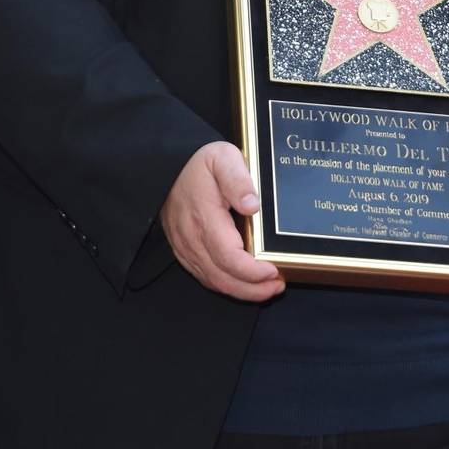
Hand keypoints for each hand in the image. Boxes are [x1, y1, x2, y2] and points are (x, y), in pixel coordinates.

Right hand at [160, 140, 284, 301]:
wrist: (169, 166)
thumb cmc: (198, 163)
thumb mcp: (222, 159)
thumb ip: (238, 180)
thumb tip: (252, 205)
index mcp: (204, 218)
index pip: (228, 257)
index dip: (252, 272)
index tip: (274, 271)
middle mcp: (191, 239)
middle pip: (223, 277)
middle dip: (253, 289)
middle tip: (278, 286)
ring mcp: (186, 247)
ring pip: (214, 281)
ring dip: (242, 290)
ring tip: (268, 287)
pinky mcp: (184, 250)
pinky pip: (205, 276)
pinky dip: (227, 284)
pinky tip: (245, 282)